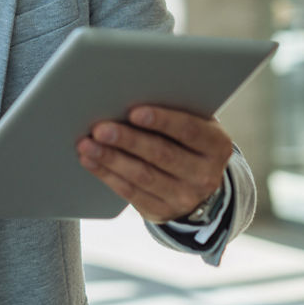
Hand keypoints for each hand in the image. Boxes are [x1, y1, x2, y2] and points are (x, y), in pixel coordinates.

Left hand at [77, 105, 231, 223]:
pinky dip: (106, 174)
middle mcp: (205, 174)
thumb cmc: (186, 140)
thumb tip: (127, 94)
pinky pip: (130, 192)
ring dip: (110, 158)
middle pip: (162, 154)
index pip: (189, 130)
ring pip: (142, 176)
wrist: (197, 183)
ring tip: (87, 144)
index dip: (162, 121)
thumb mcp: (192, 124)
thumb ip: (171, 111)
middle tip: (100, 129)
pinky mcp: (161, 210)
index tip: (134, 112)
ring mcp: (185, 197)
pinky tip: (90, 160)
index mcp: (217, 145)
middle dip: (128, 140)